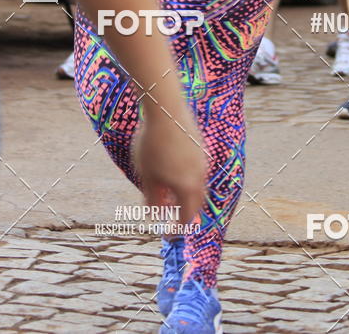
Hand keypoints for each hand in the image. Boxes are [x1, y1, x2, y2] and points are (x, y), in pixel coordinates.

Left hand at [131, 105, 206, 225]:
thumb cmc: (152, 144)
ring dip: (186, 194)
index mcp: (187, 187)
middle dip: (185, 213)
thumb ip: (152, 198)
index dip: (177, 229)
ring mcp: (202, 160)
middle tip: (172, 218)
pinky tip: (173, 171)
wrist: (166, 111)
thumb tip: (154, 215)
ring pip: (198, 185)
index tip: (168, 236)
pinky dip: (188, 179)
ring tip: (169, 194)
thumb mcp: (147, 175)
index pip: (186, 217)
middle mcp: (199, 176)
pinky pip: (197, 170)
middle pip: (196, 203)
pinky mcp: (200, 146)